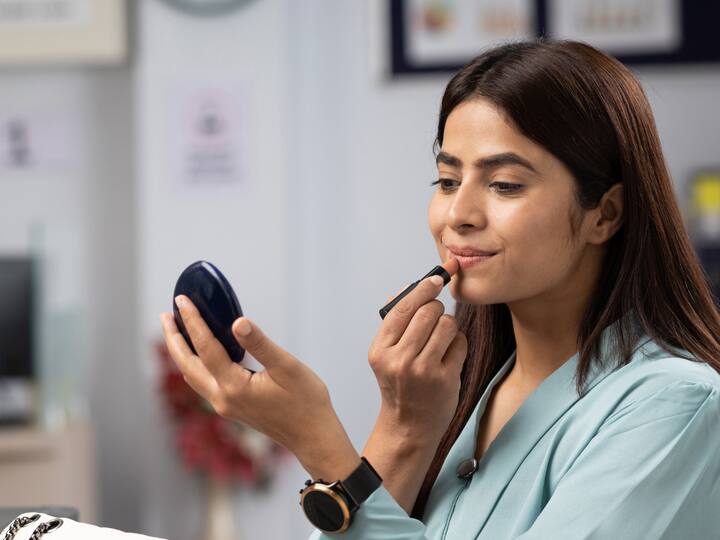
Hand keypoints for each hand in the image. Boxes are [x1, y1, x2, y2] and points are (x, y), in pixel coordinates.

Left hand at [160, 296, 360, 479]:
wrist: (313, 437)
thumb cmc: (306, 402)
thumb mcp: (287, 367)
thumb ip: (260, 344)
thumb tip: (238, 322)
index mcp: (234, 386)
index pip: (205, 347)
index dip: (193, 321)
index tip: (182, 300)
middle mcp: (223, 398)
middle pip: (187, 364)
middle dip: (174, 338)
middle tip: (166, 314)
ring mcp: (225, 406)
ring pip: (193, 375)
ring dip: (181, 352)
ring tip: (176, 330)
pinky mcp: (232, 408)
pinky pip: (204, 382)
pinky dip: (195, 363)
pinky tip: (201, 352)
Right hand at [368, 258, 466, 443]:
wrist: (409, 426)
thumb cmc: (400, 384)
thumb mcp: (386, 355)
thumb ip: (395, 322)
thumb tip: (408, 288)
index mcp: (380, 349)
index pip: (403, 308)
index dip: (424, 287)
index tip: (439, 277)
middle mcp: (399, 360)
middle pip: (429, 311)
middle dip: (436, 309)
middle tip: (435, 318)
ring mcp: (423, 371)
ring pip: (447, 324)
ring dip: (449, 326)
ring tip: (441, 339)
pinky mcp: (445, 380)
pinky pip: (460, 343)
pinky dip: (458, 344)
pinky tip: (448, 356)